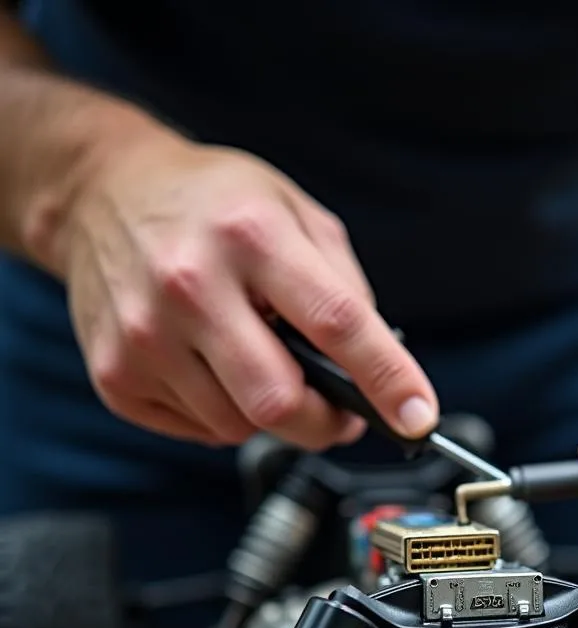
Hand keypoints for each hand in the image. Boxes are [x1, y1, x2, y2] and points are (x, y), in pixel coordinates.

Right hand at [57, 129, 437, 448]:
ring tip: (263, 365)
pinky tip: (216, 369)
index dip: (388, 379)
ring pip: (239, 427)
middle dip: (325, 424)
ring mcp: (145, 334)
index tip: (419, 417)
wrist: (103, 192)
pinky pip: (200, 430)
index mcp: (251, 235)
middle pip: (280, 403)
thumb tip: (381, 370)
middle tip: (340, 412)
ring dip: (271, 415)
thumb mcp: (297, 214)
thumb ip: (345, 290)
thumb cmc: (215, 205)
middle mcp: (191, 284)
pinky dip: (224, 414)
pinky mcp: (115, 374)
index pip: (337, 323)